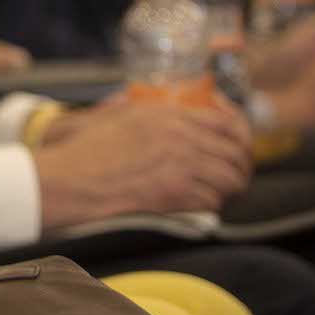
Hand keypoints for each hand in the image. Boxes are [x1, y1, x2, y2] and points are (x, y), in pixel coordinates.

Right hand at [34, 97, 252, 229]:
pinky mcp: (176, 193)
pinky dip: (212, 204)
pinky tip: (201, 202)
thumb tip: (165, 110)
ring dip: (231, 187)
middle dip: (242, 165)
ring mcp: (181, 166)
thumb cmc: (87, 149)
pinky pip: (214, 200)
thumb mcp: (119, 116)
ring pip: (231, 178)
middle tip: (235, 173)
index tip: (238, 142)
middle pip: (236, 152)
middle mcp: (180, 137)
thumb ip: (148, 110)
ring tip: (222, 191)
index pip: (227, 122)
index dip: (240, 135)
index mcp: (168, 114)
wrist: (73, 179)